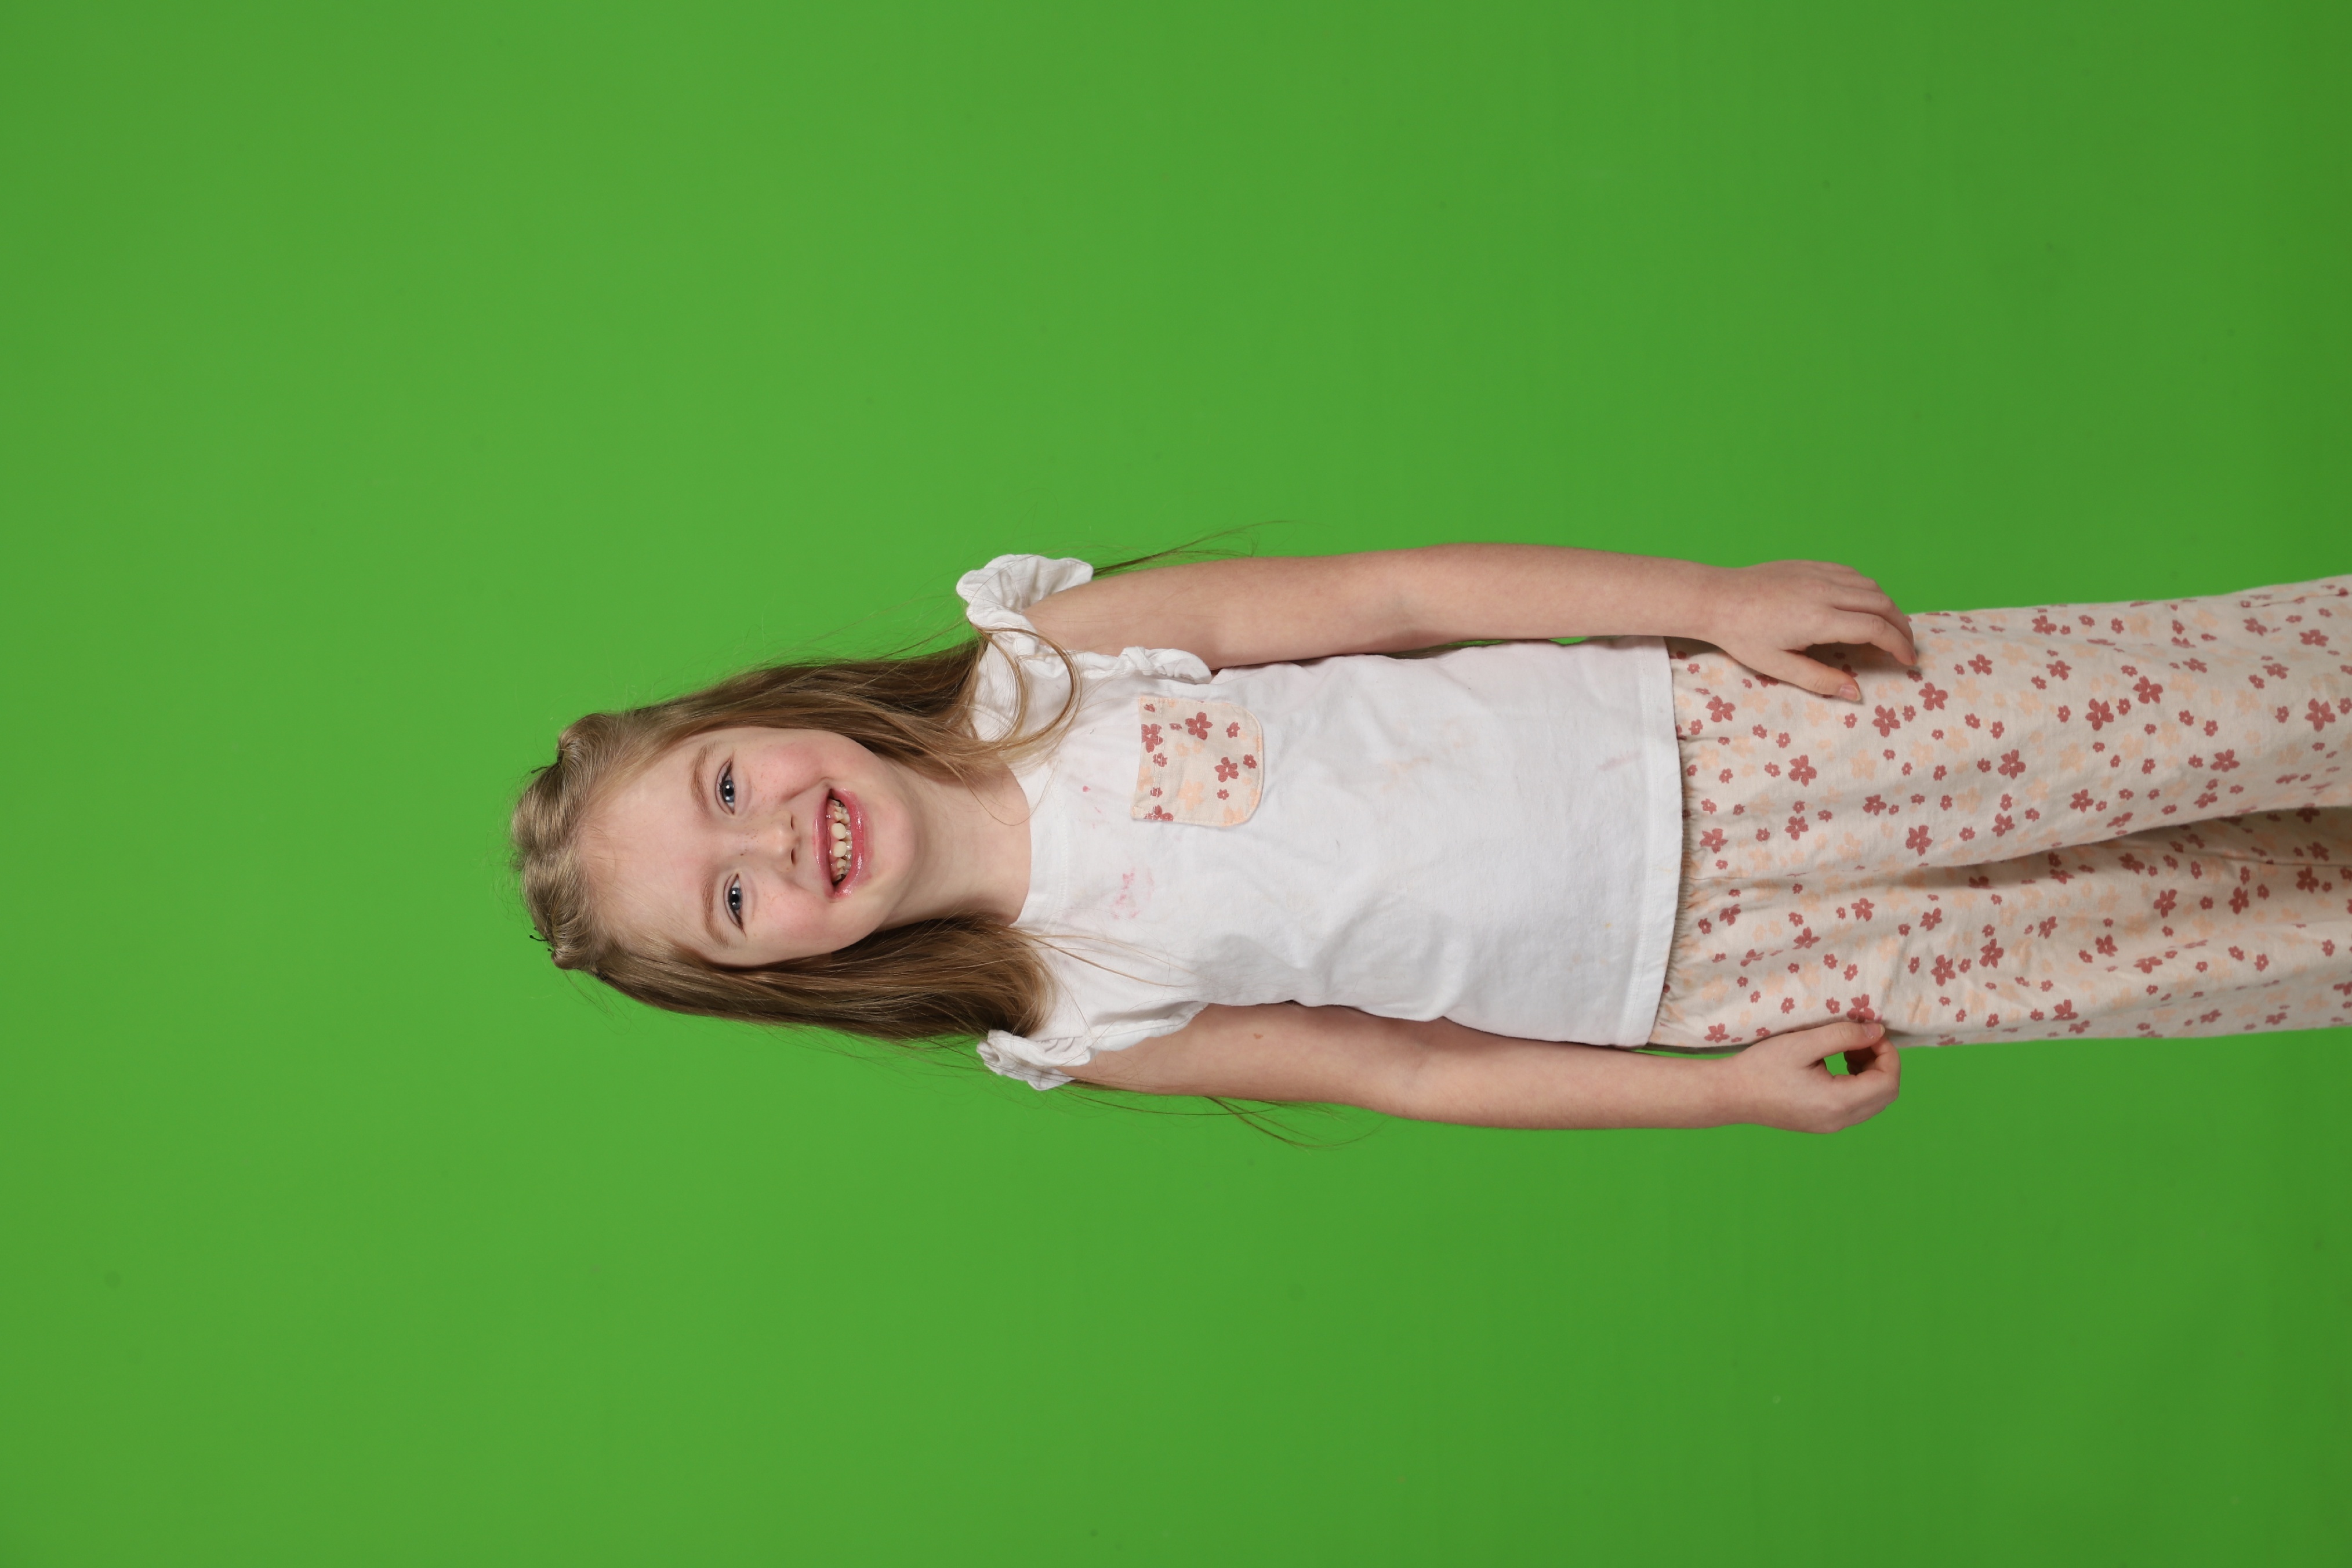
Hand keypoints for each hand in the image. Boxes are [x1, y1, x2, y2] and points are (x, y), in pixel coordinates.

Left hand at [1701, 560, 1916, 699]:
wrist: (1716, 598)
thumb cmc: (1742, 636)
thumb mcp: (1778, 666)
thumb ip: (1819, 680)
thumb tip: (1854, 693)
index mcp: (1819, 618)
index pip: (1876, 628)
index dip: (1899, 645)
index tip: (1908, 661)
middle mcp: (1825, 591)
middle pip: (1882, 603)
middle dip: (1902, 626)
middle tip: (1907, 647)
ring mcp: (1818, 573)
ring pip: (1870, 585)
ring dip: (1888, 606)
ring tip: (1891, 628)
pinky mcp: (1810, 564)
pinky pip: (1851, 573)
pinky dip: (1868, 589)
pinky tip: (1866, 604)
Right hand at [1720, 1019, 1901, 1132]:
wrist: (1730, 1095)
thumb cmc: (1761, 1067)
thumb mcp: (1802, 1043)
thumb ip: (1843, 1035)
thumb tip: (1877, 1031)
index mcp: (1837, 1102)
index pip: (1888, 1082)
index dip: (1888, 1054)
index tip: (1871, 1032)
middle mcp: (1839, 1121)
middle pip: (1886, 1094)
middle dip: (1882, 1063)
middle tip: (1860, 1039)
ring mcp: (1831, 1126)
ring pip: (1873, 1101)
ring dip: (1871, 1073)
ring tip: (1847, 1049)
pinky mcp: (1822, 1124)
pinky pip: (1856, 1106)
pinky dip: (1858, 1084)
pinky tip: (1836, 1064)